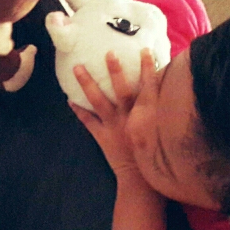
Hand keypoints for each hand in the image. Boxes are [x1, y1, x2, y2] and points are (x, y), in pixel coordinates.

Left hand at [69, 49, 151, 178]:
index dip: (148, 68)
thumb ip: (158, 112)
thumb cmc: (154, 153)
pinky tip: (69, 100)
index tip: (145, 51)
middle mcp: (129, 117)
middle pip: (122, 90)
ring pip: (99, 101)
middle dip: (115, 71)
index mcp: (146, 114)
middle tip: (108, 53)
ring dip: (87, 84)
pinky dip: (78, 111)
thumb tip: (160, 93)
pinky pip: (87, 122)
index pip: (149, 86)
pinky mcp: (102, 136)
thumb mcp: (161, 130)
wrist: (141, 179)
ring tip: (78, 68)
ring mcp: (114, 126)